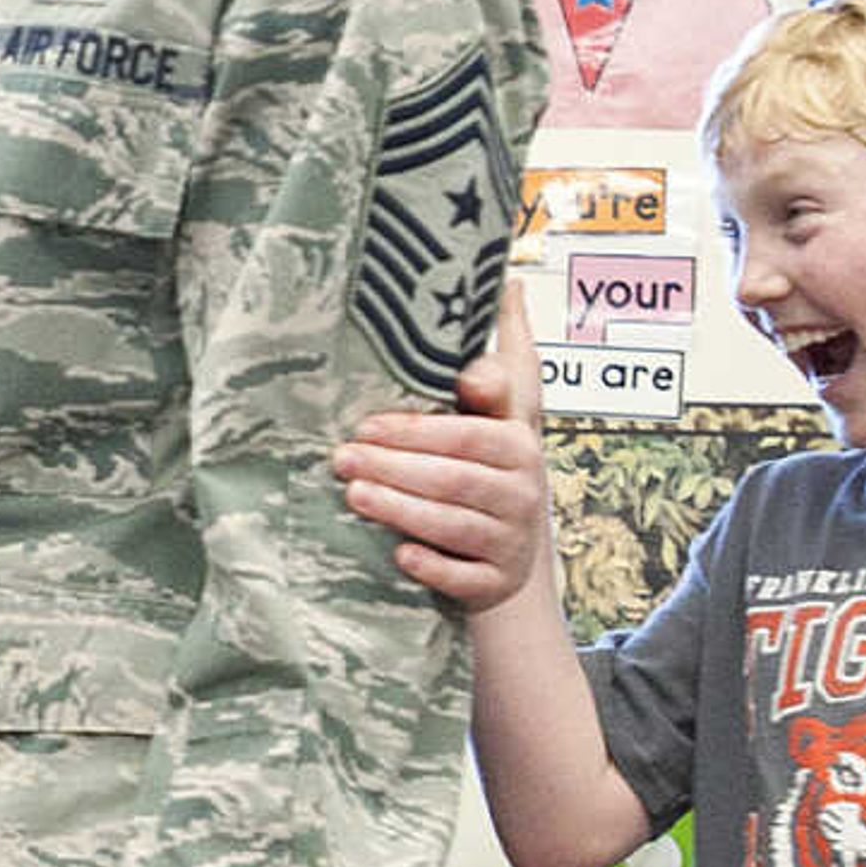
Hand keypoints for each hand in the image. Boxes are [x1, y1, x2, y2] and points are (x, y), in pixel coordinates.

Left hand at [334, 278, 549, 610]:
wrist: (510, 558)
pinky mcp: (495, 583)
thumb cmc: (495, 470)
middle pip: (453, 473)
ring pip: (453, 522)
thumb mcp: (507, 414)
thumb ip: (503, 358)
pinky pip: (463, 577)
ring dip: (400, 507)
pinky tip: (398, 554)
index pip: (477, 425)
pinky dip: (430, 565)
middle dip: (393, 463)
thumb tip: (511, 282)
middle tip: (342, 454)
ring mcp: (511, 539)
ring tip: (353, 492)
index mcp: (520, 439)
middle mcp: (523, 488)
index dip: (424, 422)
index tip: (373, 418)